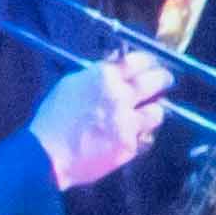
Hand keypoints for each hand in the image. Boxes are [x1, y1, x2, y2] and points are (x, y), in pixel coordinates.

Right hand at [34, 47, 171, 187]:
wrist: (49, 153)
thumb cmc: (54, 119)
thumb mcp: (71, 85)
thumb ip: (95, 76)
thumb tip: (114, 68)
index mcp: (103, 76)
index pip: (137, 60)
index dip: (150, 61)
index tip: (154, 62)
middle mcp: (119, 95)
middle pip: (155, 81)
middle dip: (164, 79)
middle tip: (166, 81)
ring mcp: (127, 120)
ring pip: (157, 111)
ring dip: (155, 110)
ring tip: (150, 112)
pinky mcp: (130, 144)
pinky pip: (145, 137)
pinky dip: (141, 135)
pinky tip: (133, 136)